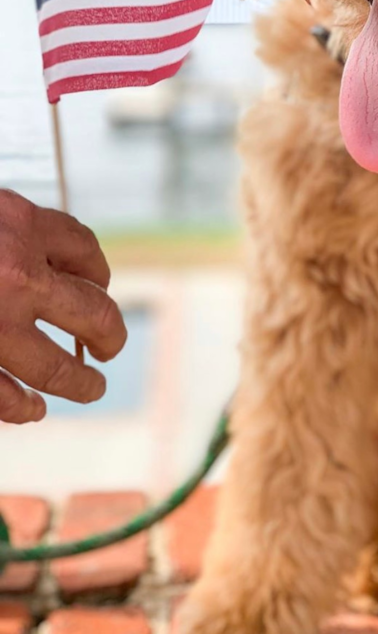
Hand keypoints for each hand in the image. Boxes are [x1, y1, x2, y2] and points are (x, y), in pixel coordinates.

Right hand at [0, 189, 126, 422]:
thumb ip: (12, 228)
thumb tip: (53, 256)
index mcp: (20, 224)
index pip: (84, 247)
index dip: (95, 269)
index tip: (96, 284)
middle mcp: (18, 274)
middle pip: (92, 312)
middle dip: (108, 334)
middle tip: (110, 348)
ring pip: (55, 368)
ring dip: (79, 384)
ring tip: (91, 389)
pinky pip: (2, 395)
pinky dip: (20, 407)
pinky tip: (32, 409)